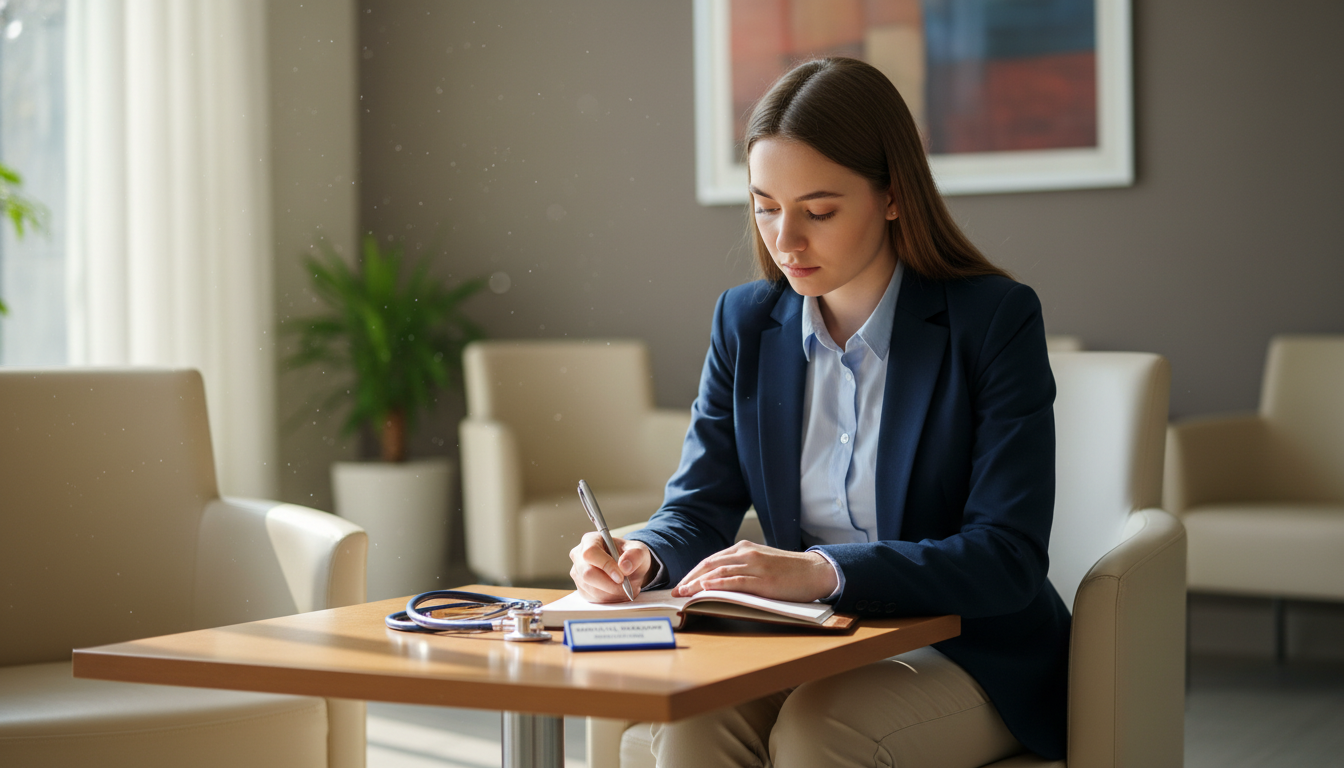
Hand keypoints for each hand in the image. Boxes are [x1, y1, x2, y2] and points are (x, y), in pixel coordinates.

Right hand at [569, 531, 652, 602]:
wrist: (627, 568)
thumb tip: (624, 566)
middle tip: (627, 587)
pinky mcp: (582, 588)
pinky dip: (610, 599)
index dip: (605, 565)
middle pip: (587, 574)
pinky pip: (594, 598)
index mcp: (590, 540)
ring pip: (592, 589)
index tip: (621, 577)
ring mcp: (578, 573)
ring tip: (628, 588)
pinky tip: (619, 592)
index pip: (591, 553)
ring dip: (613, 593)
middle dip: (610, 585)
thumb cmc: (630, 555)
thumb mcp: (639, 550)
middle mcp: (579, 556)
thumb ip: (635, 555)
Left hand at [673, 541, 838, 602]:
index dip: (693, 572)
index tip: (681, 584)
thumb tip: (720, 582)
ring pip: (719, 571)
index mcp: (744, 549)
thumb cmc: (790, 571)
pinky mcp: (763, 579)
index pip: (711, 560)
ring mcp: (754, 565)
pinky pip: (735, 580)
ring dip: (698, 583)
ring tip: (684, 593)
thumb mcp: (762, 563)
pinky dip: (717, 584)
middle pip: (710, 564)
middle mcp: (746, 553)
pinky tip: (705, 588)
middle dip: (690, 578)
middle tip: (676, 591)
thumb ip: (743, 568)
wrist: (816, 571)